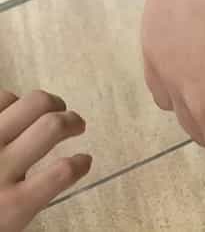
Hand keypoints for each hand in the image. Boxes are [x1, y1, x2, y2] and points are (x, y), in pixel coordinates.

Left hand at [0, 89, 90, 230]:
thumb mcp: (5, 224)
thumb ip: (24, 202)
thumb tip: (43, 182)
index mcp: (13, 206)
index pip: (62, 174)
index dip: (80, 164)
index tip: (86, 160)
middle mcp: (2, 167)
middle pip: (52, 126)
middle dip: (71, 121)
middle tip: (77, 124)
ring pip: (32, 103)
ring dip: (50, 103)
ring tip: (53, 108)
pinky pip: (3, 97)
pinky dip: (14, 99)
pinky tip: (17, 110)